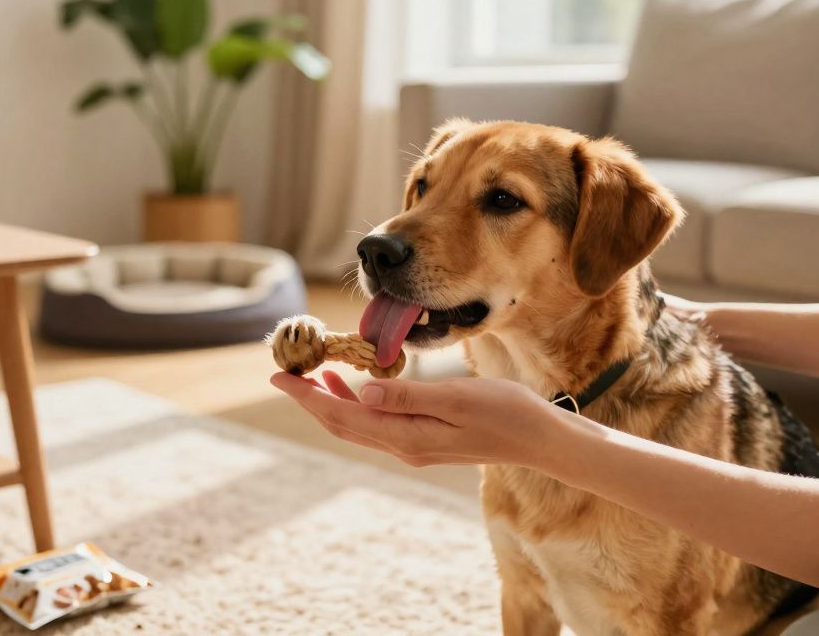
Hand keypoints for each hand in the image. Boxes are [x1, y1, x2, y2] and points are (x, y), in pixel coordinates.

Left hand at [269, 370, 567, 468]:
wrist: (541, 440)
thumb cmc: (506, 412)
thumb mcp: (456, 398)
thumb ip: (408, 396)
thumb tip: (360, 392)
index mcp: (407, 437)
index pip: (342, 416)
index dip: (307, 396)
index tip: (277, 375)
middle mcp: (404, 447)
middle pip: (342, 423)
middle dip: (310, 398)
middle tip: (281, 371)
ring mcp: (414, 447)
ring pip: (358, 425)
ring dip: (330, 401)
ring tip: (311, 375)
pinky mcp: (426, 440)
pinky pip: (377, 424)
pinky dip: (356, 405)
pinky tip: (354, 387)